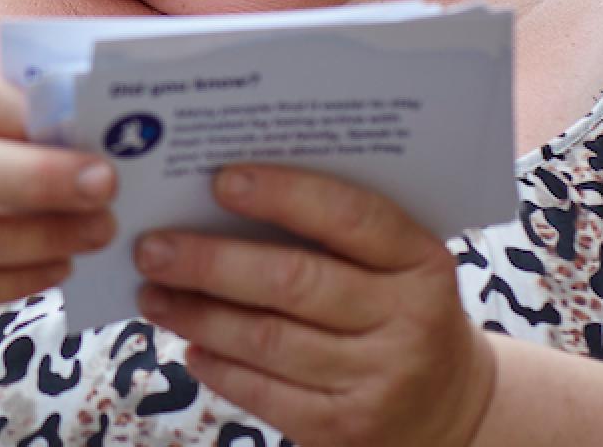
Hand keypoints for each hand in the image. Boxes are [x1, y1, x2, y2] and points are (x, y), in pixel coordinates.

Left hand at [131, 164, 494, 446]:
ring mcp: (378, 380)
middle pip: (293, 282)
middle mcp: (408, 321)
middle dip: (211, 263)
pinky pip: (265, 394)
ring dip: (198, 316)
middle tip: (152, 248)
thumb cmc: (398, 313)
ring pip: (267, 340)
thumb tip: (219, 197)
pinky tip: (190, 345)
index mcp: (421, 261)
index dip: (284, 195)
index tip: (220, 180)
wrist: (450, 407)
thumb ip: (331, 231)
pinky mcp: (345, 428)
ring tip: (153, 295)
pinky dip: (218, 368)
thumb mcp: (395, 266)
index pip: (351, 217)